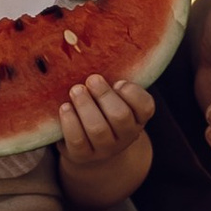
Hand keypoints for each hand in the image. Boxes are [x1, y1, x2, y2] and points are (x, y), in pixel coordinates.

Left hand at [57, 74, 154, 192]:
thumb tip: (95, 54)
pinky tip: (65, 107)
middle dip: (104, 95)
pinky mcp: (83, 156)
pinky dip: (70, 121)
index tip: (118, 82)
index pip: (145, 106)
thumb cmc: (102, 111)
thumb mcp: (114, 98)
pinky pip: (77, 139)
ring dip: (85, 106)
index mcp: (138, 118)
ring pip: (97, 129)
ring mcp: (105, 149)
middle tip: (91, 79)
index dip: (132, 93)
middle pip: (120, 116)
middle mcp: (125, 136)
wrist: (90, 147)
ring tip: (76, 90)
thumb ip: (113, 83)